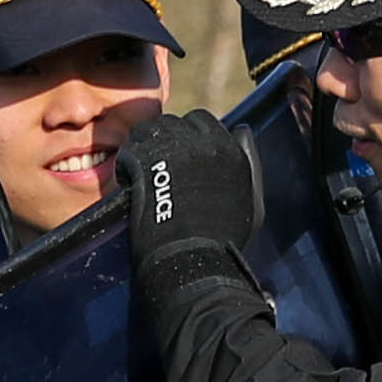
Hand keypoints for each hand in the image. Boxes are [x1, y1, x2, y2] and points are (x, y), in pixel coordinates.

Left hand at [117, 111, 264, 291]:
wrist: (193, 259)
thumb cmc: (223, 240)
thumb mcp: (252, 201)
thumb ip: (248, 161)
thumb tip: (240, 131)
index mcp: (231, 150)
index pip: (203, 122)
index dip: (188, 139)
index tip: (181, 158)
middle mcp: (205, 143)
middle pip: (176, 122)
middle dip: (166, 138)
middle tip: (159, 164)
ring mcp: (174, 150)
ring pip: (151, 130)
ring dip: (146, 147)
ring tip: (145, 172)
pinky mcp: (147, 161)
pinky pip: (132, 149)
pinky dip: (129, 162)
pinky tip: (132, 181)